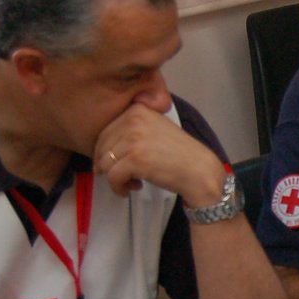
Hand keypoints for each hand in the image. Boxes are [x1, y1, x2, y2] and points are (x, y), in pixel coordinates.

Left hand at [94, 103, 225, 203]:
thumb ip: (132, 127)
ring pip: (104, 163)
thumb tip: (100, 147)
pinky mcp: (135, 159)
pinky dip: (118, 187)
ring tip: (130, 182)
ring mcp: (134, 139)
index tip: (118, 163)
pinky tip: (131, 188)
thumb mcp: (156, 128)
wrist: (199, 171)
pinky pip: (112, 177)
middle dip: (109, 165)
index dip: (106, 151)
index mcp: (136, 110)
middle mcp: (133, 120)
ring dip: (114, 178)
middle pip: (101, 147)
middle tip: (124, 176)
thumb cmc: (179, 154)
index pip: (105, 131)